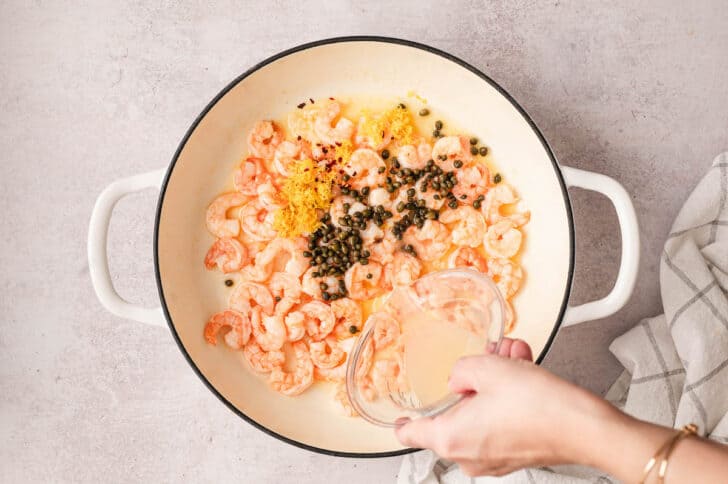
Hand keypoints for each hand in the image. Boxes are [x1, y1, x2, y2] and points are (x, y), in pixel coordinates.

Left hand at [394, 338, 615, 476]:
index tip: (400, 412)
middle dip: (470, 380)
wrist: (584, 426)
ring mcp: (492, 459)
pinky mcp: (513, 454)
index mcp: (449, 438)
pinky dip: (507, 397)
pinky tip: (523, 371)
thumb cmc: (539, 405)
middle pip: (452, 412)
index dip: (403, 418)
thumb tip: (461, 378)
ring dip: (493, 382)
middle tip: (485, 358)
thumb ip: (461, 370)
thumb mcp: (487, 367)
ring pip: (480, 412)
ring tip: (513, 358)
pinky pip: (499, 420)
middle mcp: (468, 455)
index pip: (409, 433)